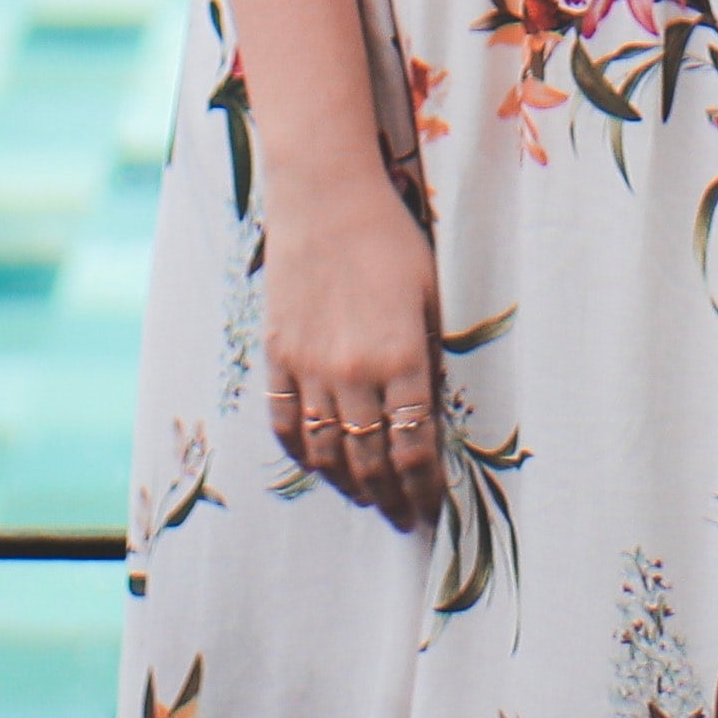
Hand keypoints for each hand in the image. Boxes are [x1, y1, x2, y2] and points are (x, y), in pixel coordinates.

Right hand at [255, 173, 445, 530]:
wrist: (324, 197)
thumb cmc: (390, 238)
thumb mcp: (434, 293)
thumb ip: (436, 353)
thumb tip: (439, 406)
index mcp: (400, 359)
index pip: (414, 449)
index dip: (423, 489)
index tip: (432, 510)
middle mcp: (352, 373)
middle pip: (370, 460)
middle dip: (390, 497)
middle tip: (403, 520)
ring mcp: (309, 366)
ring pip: (326, 450)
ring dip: (347, 483)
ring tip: (366, 499)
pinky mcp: (277, 354)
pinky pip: (285, 420)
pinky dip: (300, 450)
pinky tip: (316, 463)